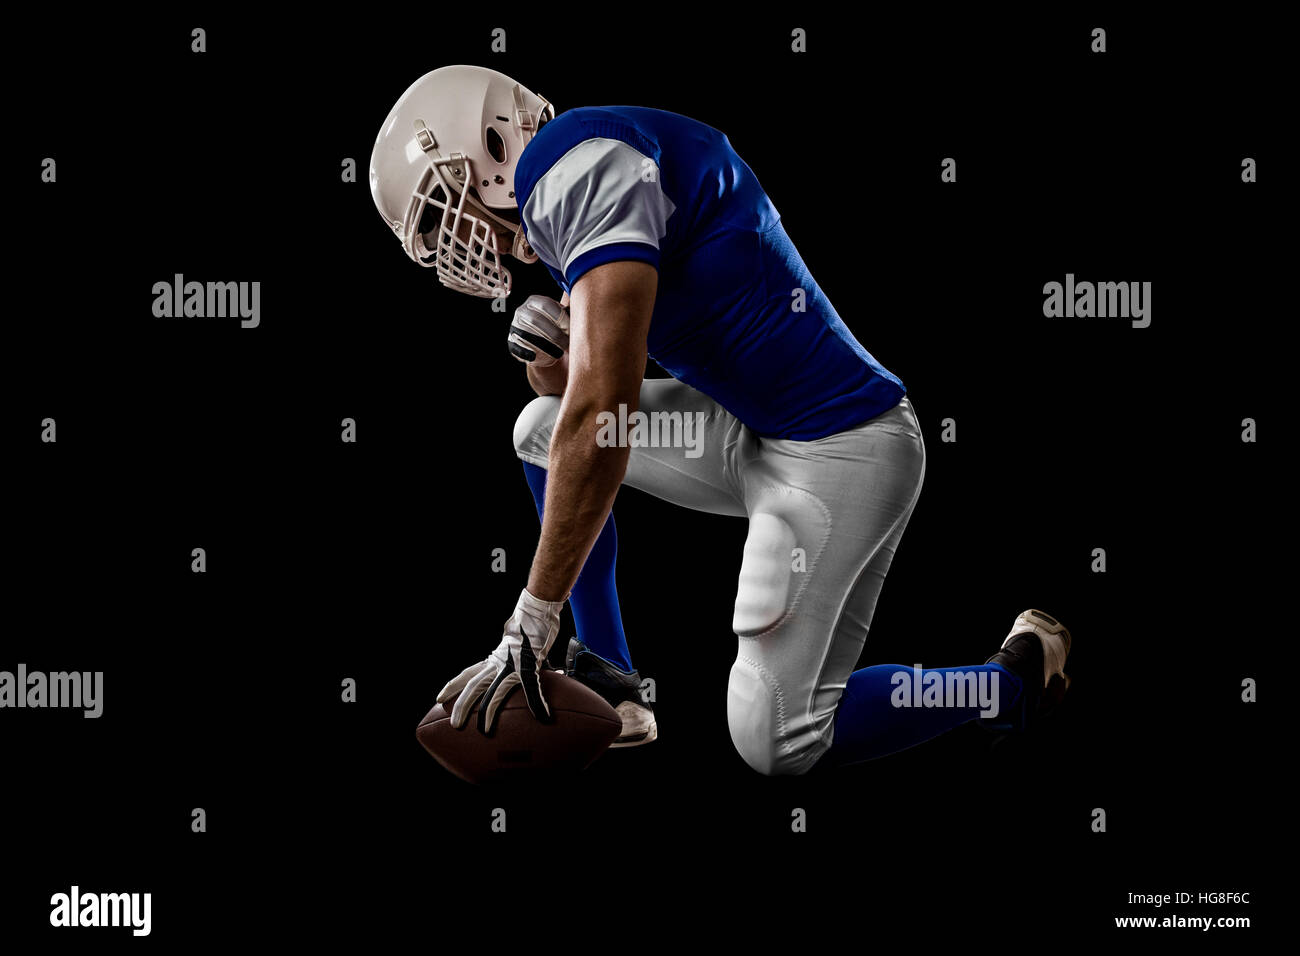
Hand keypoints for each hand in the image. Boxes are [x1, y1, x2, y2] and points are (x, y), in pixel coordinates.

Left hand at [436, 588, 566, 733]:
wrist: (535, 613)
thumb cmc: (526, 629)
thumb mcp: (512, 647)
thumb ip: (511, 661)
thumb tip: (520, 669)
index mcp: (492, 659)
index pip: (466, 674)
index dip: (452, 686)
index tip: (439, 698)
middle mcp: (497, 663)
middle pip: (474, 687)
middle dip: (462, 706)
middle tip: (455, 724)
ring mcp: (511, 665)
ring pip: (494, 692)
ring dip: (487, 713)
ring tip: (484, 730)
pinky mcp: (529, 666)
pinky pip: (532, 689)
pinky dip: (536, 703)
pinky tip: (543, 716)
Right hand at [508, 294, 569, 366]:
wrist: (543, 346)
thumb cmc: (557, 328)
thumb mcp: (562, 316)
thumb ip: (570, 310)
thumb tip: (584, 305)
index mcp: (535, 301)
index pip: (547, 305)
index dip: (561, 317)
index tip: (573, 329)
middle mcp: (522, 311)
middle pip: (537, 320)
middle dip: (555, 334)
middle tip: (567, 344)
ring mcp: (514, 326)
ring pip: (528, 335)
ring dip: (545, 346)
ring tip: (558, 353)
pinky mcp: (511, 342)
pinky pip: (517, 347)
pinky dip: (527, 353)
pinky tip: (536, 358)